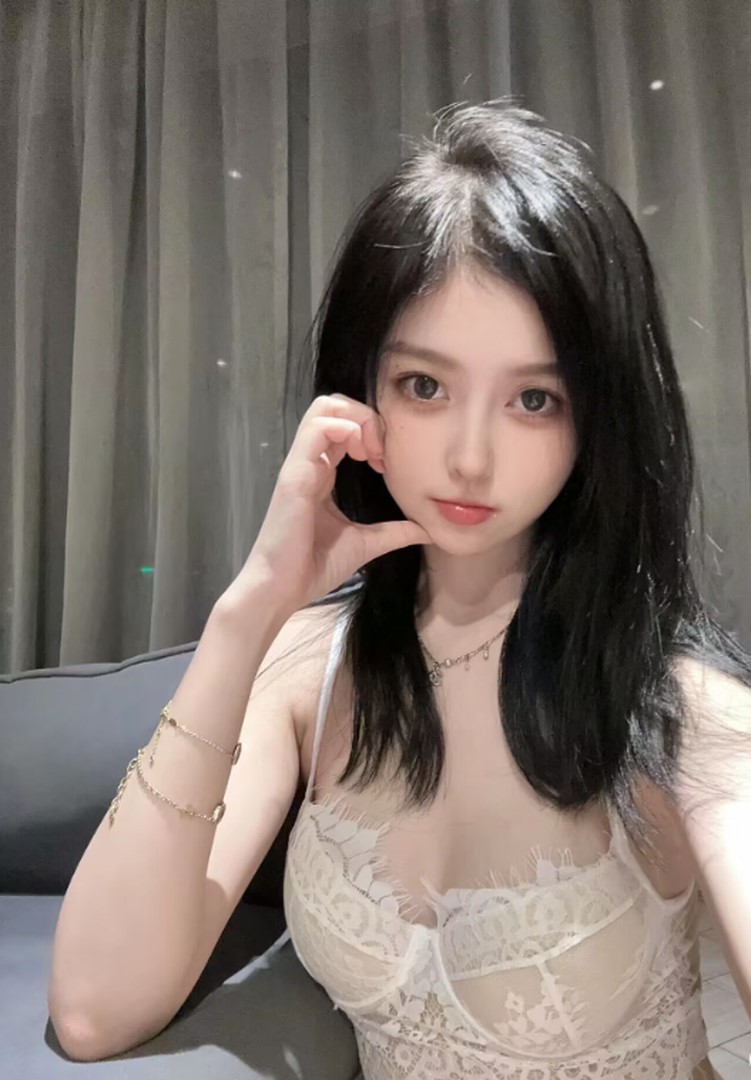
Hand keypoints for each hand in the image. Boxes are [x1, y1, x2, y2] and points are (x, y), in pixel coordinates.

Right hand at [225, 394, 430, 615]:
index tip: (386, 463)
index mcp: (322, 473)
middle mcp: (310, 462)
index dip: (371, 433)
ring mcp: (300, 465)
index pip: (343, 426)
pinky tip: (361, 455)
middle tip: (381, 451)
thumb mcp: (365, 544)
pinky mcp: (295, 475)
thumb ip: (393, 532)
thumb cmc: (313, 567)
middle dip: (365, 416)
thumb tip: (428, 530)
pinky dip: (345, 429)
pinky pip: (317, 428)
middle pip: (332, 405)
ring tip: (372, 451)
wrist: (281, 590)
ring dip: (357, 419)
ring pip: (324, 407)